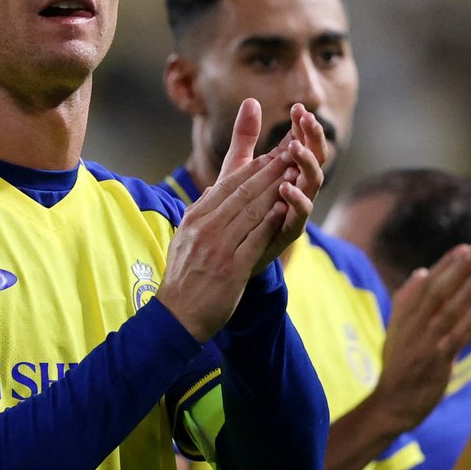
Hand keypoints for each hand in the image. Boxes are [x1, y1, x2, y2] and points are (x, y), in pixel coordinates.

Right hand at [158, 99, 301, 340]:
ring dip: (274, 190)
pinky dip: (270, 222)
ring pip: (251, 211)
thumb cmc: (183, 278)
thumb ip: (199, 212)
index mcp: (195, 219)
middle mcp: (205, 229)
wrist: (177, 315)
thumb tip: (213, 190)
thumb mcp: (184, 238)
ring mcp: (218, 248)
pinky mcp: (232, 268)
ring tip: (293, 174)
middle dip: (269, 171)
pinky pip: (254, 239)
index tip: (271, 153)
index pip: (227, 185)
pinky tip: (284, 208)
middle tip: (290, 154)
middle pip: (242, 193)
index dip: (252, 168)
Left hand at [250, 102, 326, 271]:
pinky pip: (299, 216)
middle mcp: (297, 189)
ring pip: (312, 185)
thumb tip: (251, 100)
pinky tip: (286, 187)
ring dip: (306, 165)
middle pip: (315, 159)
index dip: (302, 126)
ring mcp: (295, 210)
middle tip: (307, 120)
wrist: (228, 252)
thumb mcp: (238, 167)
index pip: (302, 142)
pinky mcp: (287, 232)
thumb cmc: (238, 207)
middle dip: (313, 139)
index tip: (297, 108)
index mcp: (287, 171)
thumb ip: (246, 137)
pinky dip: (295, 201)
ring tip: (295, 149)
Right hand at [371, 244, 470, 430]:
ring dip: (467, 290)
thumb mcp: (396, 330)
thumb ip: (408, 302)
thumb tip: (421, 272)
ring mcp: (424, 344)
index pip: (427, 283)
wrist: (391, 404)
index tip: (464, 248)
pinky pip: (454, 338)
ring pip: (448, 311)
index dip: (446, 264)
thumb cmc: (397, 367)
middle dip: (458, 269)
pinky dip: (468, 321)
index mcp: (403, 316)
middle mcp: (413, 326)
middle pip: (437, 291)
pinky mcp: (436, 362)